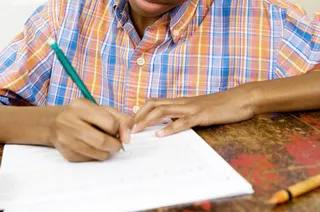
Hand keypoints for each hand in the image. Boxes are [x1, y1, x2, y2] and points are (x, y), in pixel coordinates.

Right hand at [50, 98, 132, 161]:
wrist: (54, 123)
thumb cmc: (85, 115)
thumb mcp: (103, 110)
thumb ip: (121, 119)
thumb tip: (128, 137)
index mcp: (81, 106)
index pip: (110, 123)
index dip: (119, 129)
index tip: (117, 130)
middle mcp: (69, 121)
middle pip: (103, 141)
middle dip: (116, 145)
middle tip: (116, 143)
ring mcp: (66, 139)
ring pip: (99, 154)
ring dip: (107, 152)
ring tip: (104, 144)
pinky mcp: (67, 154)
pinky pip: (91, 160)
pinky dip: (97, 155)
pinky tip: (92, 147)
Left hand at [133, 85, 254, 136]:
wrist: (241, 98)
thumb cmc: (221, 105)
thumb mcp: (198, 109)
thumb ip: (184, 114)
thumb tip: (170, 122)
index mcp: (181, 101)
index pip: (155, 102)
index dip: (141, 111)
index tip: (131, 123)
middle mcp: (183, 102)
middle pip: (154, 104)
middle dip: (138, 116)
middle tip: (127, 129)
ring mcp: (192, 107)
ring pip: (164, 110)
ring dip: (148, 121)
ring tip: (136, 131)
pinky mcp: (203, 115)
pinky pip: (183, 121)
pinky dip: (170, 128)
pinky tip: (161, 134)